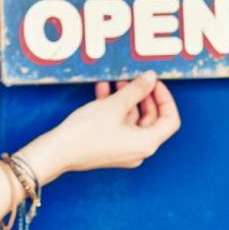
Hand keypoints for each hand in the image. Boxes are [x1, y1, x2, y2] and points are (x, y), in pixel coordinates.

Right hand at [50, 71, 180, 174]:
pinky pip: (118, 125)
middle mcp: (138, 150)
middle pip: (151, 119)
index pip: (170, 120)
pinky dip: (114, 109)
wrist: (58, 151)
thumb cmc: (87, 132)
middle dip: (142, 96)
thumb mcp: (114, 105)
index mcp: (146, 143)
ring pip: (132, 120)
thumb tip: (151, 78)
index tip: (155, 83)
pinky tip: (103, 91)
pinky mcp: (109, 148)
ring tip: (114, 81)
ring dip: (125, 99)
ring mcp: (123, 151)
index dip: (165, 98)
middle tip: (133, 78)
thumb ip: (136, 90)